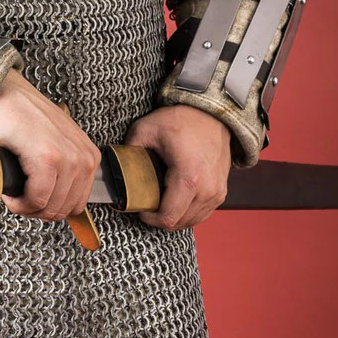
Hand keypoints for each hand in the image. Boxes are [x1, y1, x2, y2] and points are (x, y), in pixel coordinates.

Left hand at [0, 69, 100, 220]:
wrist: (13, 93)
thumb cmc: (2, 115)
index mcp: (49, 156)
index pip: (39, 203)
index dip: (20, 207)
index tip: (10, 199)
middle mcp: (72, 156)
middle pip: (57, 208)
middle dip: (35, 209)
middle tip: (20, 199)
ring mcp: (85, 154)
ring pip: (73, 204)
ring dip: (51, 205)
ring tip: (33, 194)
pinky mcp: (90, 153)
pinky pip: (83, 191)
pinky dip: (67, 195)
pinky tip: (49, 186)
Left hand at [124, 105, 231, 229]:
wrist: (212, 114)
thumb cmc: (182, 120)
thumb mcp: (146, 129)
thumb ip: (128, 151)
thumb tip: (117, 168)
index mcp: (188, 178)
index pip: (167, 217)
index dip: (149, 218)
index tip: (140, 208)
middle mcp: (207, 190)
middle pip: (178, 223)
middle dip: (159, 218)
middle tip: (148, 204)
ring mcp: (217, 193)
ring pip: (190, 221)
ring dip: (173, 216)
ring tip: (160, 201)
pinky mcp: (221, 192)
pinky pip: (201, 214)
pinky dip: (187, 212)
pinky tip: (175, 201)